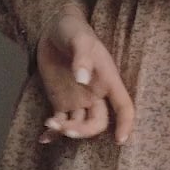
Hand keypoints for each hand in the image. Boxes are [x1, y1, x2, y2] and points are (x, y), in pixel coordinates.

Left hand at [35, 8, 134, 144]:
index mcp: (107, 80)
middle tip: (66, 128)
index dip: (125, 123)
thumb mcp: (79, 39)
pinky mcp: (60, 101)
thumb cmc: (73, 30)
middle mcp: (95, 94)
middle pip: (98, 123)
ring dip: (67, 131)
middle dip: (85, 131)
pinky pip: (60, 122)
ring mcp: (77, 99)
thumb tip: (83, 79)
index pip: (123, 105)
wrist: (52, 29)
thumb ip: (82, 57)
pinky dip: (53, 133)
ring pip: (79, 125)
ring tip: (49, 124)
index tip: (120, 139)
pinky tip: (44, 137)